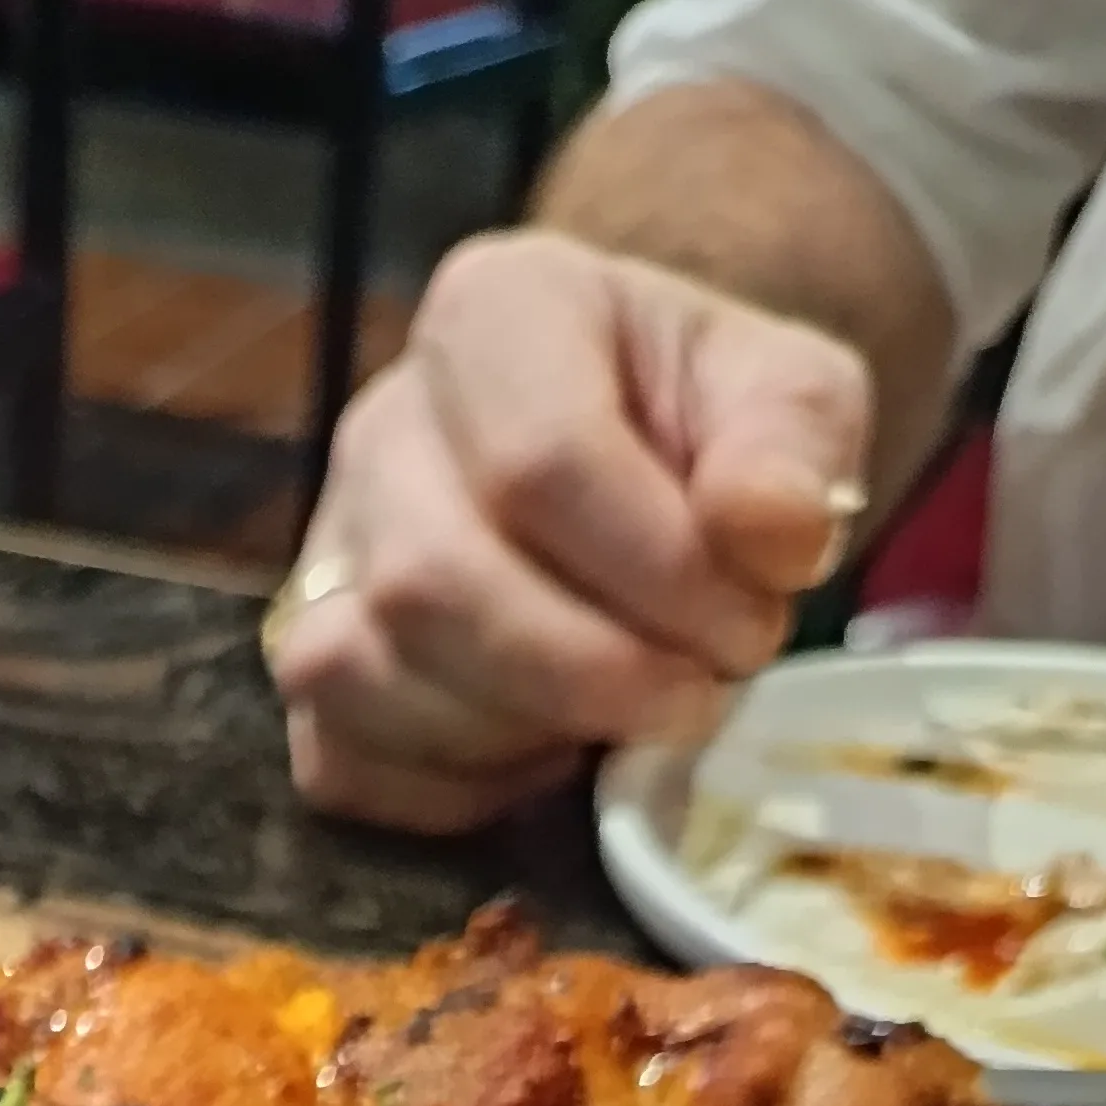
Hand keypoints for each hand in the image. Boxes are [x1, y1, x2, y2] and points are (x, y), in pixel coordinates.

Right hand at [268, 231, 872, 834]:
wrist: (648, 464)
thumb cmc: (710, 428)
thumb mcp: (796, 396)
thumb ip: (794, 445)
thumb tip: (772, 535)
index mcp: (496, 314)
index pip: (540, 460)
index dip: (659, 573)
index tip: (755, 623)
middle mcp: (380, 424)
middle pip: (433, 581)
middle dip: (587, 673)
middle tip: (697, 694)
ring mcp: (326, 552)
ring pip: (358, 675)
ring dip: (515, 734)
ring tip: (620, 721)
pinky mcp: (310, 665)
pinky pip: (336, 761)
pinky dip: (446, 790)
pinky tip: (540, 759)